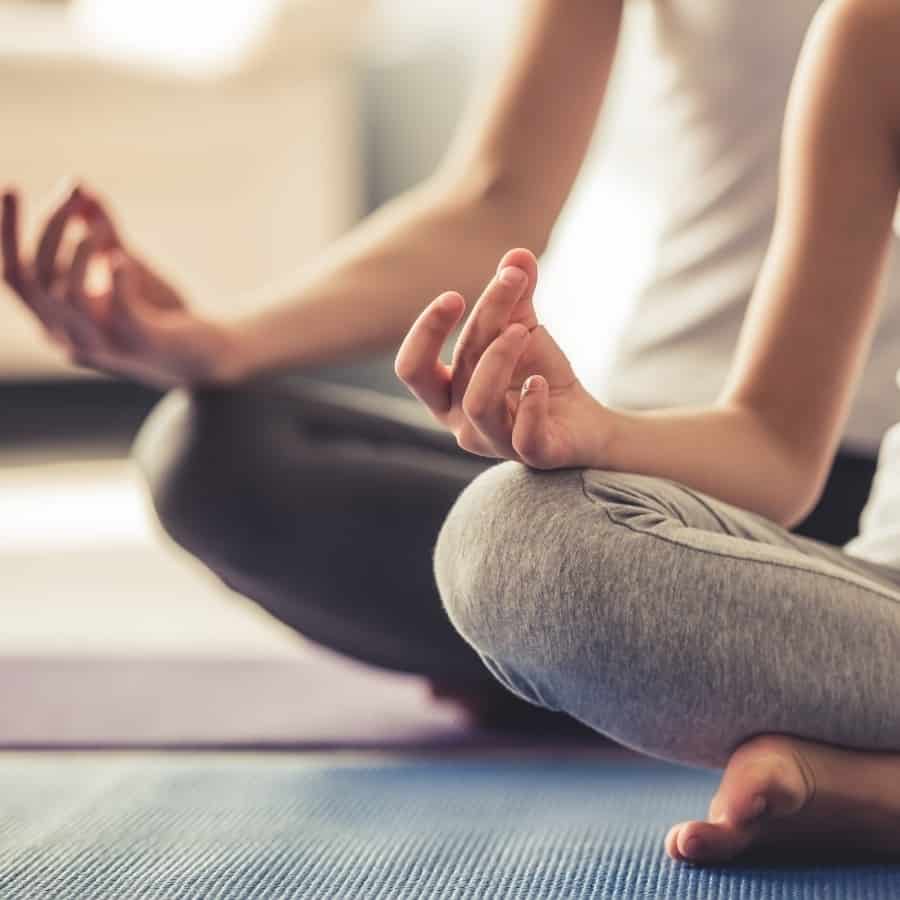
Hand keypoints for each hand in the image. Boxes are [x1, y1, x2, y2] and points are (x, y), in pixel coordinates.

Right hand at [1, 184, 240, 387]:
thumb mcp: (126, 266)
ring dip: (81, 250)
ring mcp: (103, 345)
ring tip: (104, 226)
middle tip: (70, 192)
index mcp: (57, 319)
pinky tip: (123, 258)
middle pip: (32, 280)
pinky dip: (117, 278)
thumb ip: (102, 231)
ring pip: (66, 296)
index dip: (6, 233)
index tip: (12, 187)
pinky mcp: (138, 344)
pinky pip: (117, 311)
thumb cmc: (162, 312)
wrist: (210, 355)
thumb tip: (79, 186)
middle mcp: (69, 337)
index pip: (15, 276)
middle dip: (44, 229)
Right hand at [395, 248, 611, 468]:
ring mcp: (495, 442)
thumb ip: (515, 295)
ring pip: (478, 402)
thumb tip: (517, 253)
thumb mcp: (523, 329)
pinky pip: (524, 435)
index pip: (412, 368)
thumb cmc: (539, 377)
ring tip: (525, 330)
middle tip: (505, 285)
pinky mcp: (533, 454)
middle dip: (477, 324)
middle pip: (453, 371)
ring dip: (500, 357)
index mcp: (447, 394)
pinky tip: (541, 381)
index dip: (426, 331)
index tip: (455, 296)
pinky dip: (532, 403)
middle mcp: (461, 423)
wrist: (585, 423)